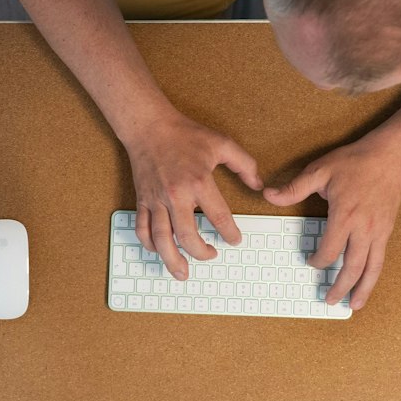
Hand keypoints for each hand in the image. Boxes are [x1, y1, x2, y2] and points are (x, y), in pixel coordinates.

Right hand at [123, 111, 263, 279]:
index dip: (230, 234)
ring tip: (183, 273)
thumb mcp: (221, 143)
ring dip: (172, 260)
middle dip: (201, 253)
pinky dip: (150, 244)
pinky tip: (159, 251)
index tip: (235, 240)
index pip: (219, 217)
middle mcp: (176, 196)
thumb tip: (258, 184)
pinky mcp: (142, 201)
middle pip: (188, 236)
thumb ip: (244, 164)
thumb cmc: (184, 134)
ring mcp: (156, 201)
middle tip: (211, 255)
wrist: (149, 127)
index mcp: (198, 183)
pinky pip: (143, 229)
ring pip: (162, 239)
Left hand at [264, 137, 400, 308]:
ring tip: (352, 305)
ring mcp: (378, 232)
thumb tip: (269, 195)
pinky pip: (380, 260)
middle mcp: (363, 229)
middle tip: (328, 300)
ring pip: (370, 268)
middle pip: (351, 266)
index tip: (310, 261)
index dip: (318, 260)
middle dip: (339, 286)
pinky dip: (373, 277)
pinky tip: (367, 286)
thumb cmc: (356, 162)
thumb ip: (295, 187)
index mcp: (345, 215)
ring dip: (361, 289)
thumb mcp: (321, 170)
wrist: (391, 157)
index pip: (329, 249)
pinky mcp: (387, 232)